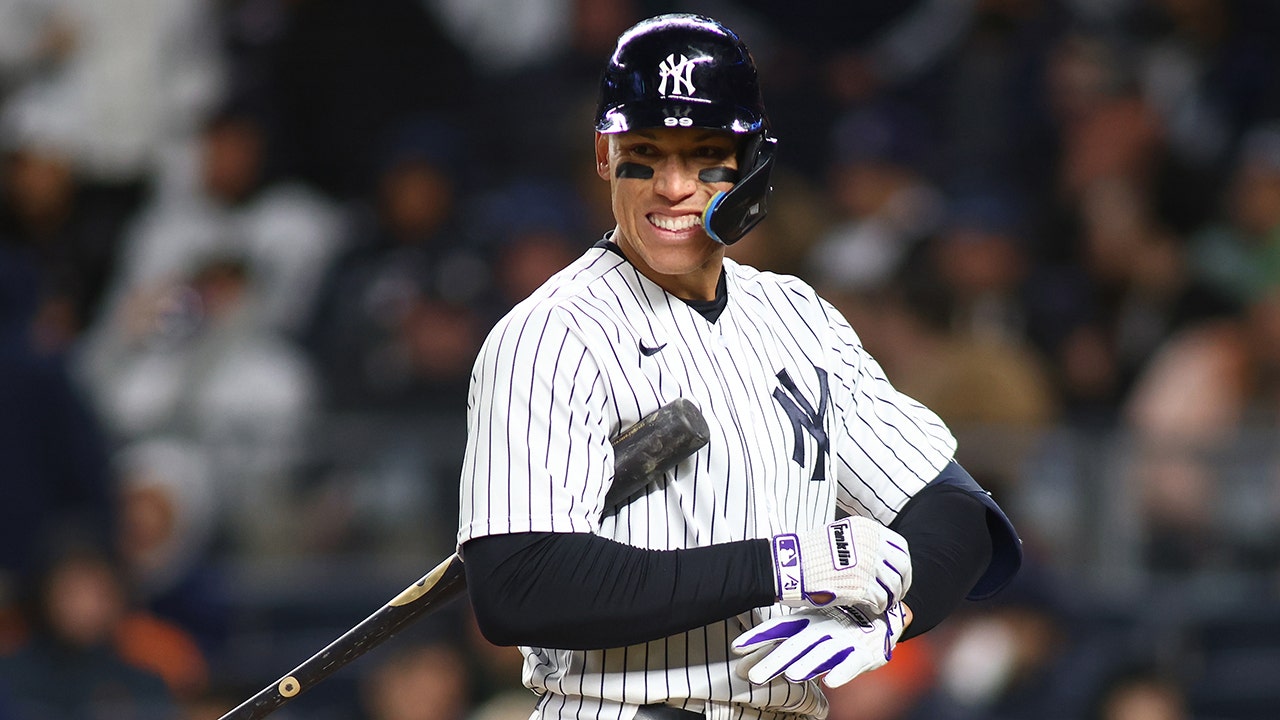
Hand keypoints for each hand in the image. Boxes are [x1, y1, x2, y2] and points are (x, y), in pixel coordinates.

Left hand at [732, 603, 906, 686]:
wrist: (884, 611)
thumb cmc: (840, 619)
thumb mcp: (811, 621)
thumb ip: (784, 635)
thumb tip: (747, 651)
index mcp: (808, 620)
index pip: (779, 628)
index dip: (758, 636)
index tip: (737, 647)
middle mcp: (822, 629)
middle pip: (795, 646)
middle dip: (775, 661)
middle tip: (755, 676)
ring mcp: (843, 640)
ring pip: (822, 654)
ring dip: (807, 665)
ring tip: (792, 675)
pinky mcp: (864, 652)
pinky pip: (852, 663)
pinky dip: (841, 672)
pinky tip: (830, 682)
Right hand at [770, 516, 910, 612]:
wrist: (789, 566)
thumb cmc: (808, 553)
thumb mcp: (839, 535)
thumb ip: (862, 543)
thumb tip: (881, 561)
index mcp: (866, 529)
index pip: (900, 547)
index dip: (903, 565)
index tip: (900, 575)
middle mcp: (870, 545)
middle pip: (902, 567)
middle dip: (902, 584)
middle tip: (897, 594)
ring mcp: (867, 566)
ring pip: (894, 586)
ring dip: (890, 597)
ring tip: (882, 603)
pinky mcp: (860, 587)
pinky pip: (881, 600)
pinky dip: (879, 606)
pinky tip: (872, 607)